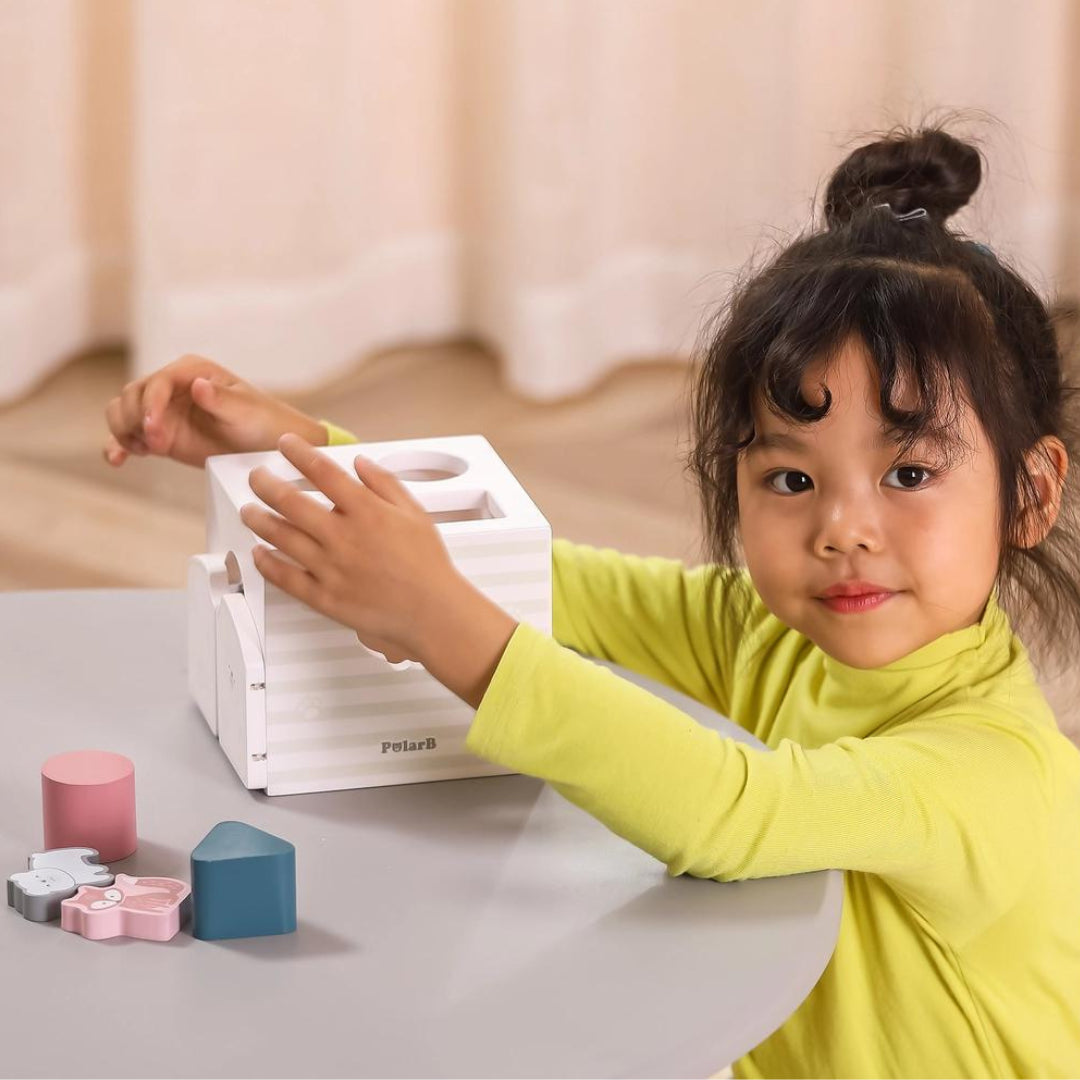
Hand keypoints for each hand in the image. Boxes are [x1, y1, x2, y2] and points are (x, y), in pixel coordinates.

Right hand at [103, 354, 328, 467]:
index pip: (157, 382)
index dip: (150, 405)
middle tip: (158, 445)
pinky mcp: (159, 433)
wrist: (265, 445)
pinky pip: (128, 435)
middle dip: (137, 420)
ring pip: (122, 412)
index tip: (153, 429)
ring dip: (124, 431)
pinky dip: (118, 446)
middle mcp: (170, 385)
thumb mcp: (245, 411)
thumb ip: (220, 399)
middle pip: (131, 395)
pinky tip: (118, 461)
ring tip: (147, 450)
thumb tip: (198, 385)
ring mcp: (162, 409)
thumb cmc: (261, 421)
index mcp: (190, 371)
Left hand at [240, 433, 463, 665]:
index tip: (286, 444)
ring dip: (258, 520)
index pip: (323, 471)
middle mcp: (343, 536)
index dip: (299, 452)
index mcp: (366, 512)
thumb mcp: (415, 513)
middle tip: (257, 477)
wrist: (432, 612)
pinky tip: (259, 554)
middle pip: (290, 501)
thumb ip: (385, 484)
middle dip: (266, 483)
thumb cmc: (427, 566)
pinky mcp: (323, 597)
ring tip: (249, 510)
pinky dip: (267, 564)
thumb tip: (361, 463)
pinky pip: (285, 577)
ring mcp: (330, 567)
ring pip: (280, 537)